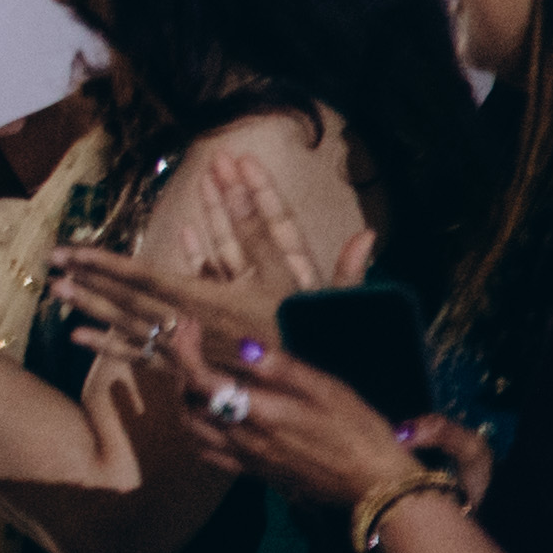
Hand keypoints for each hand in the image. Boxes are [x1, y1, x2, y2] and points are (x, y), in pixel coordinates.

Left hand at [41, 247, 423, 510]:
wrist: (374, 485)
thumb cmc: (359, 430)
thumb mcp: (327, 388)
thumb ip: (281, 369)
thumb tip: (241, 348)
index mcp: (260, 412)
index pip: (199, 379)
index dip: (185, 348)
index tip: (188, 326)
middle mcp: (243, 438)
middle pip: (188, 403)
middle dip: (182, 369)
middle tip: (193, 345)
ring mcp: (246, 460)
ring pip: (192, 429)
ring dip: (185, 399)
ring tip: (198, 375)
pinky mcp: (254, 474)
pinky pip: (208, 452)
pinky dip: (197, 429)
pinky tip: (211, 415)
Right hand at [159, 145, 377, 352]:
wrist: (307, 393)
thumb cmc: (329, 353)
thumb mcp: (341, 311)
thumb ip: (349, 276)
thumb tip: (368, 236)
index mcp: (295, 274)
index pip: (276, 223)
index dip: (261, 192)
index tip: (244, 160)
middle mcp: (269, 280)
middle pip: (247, 229)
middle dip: (232, 194)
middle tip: (216, 159)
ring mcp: (247, 297)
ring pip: (226, 248)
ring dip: (213, 216)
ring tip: (200, 183)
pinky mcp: (228, 315)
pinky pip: (209, 280)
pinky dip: (196, 256)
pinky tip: (184, 234)